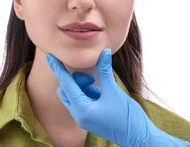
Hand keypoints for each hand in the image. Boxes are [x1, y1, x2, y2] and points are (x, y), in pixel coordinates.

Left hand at [46, 49, 189, 145]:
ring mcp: (84, 118)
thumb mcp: (114, 91)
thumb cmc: (127, 117)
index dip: (58, 68)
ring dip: (83, 86)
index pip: (66, 84)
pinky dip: (89, 92)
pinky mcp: (91, 118)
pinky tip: (102, 92)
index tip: (50, 56)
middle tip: (92, 78)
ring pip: (74, 95)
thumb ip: (105, 71)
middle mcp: (79, 115)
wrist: (140, 138)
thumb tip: (104, 52)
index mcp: (81, 110)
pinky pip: (83, 101)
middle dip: (76, 80)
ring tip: (98, 85)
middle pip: (66, 91)